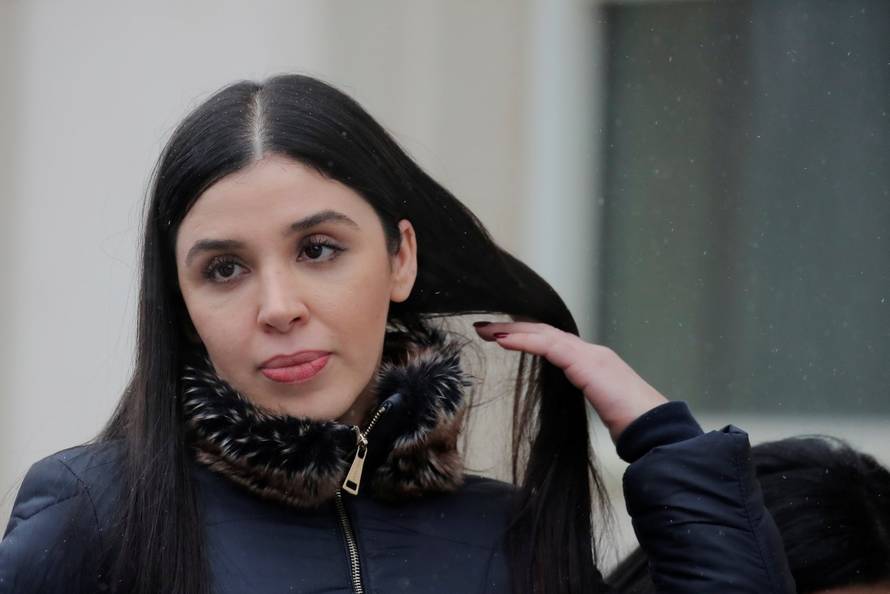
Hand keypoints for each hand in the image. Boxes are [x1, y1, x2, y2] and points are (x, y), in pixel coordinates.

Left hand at [473, 321, 667, 441]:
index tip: (498, 336)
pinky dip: (523, 341)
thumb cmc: (627, 425)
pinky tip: (502, 340)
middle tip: (482, 327)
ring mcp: (590, 354)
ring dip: (511, 330)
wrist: (651, 428)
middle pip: (543, 331)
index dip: (524, 335)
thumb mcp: (596, 408)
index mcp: (591, 361)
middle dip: (512, 327)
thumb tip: (561, 408)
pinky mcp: (586, 363)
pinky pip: (548, 346)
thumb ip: (579, 398)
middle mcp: (590, 351)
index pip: (551, 340)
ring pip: (543, 333)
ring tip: (485, 330)